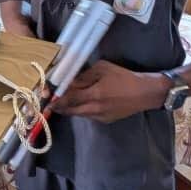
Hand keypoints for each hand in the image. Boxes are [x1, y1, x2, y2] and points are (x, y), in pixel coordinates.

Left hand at [51, 61, 166, 123]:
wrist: (146, 93)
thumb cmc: (124, 77)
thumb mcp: (102, 69)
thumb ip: (83, 76)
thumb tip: (68, 80)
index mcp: (94, 94)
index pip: (68, 99)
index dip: (55, 99)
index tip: (44, 97)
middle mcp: (95, 109)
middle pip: (69, 110)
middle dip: (58, 105)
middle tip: (49, 100)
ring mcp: (100, 116)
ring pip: (77, 114)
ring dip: (68, 108)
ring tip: (61, 100)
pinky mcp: (105, 120)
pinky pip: (87, 115)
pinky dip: (80, 109)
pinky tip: (80, 102)